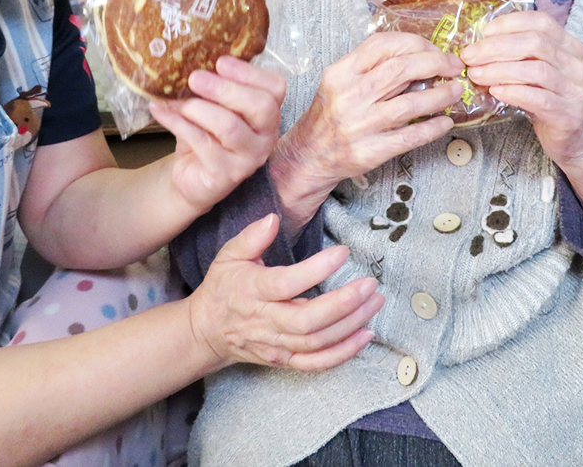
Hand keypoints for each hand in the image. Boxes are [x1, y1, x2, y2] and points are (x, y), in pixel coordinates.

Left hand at [149, 56, 286, 213]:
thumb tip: (191, 56)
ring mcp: (249, 158)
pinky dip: (178, 123)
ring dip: (198, 108)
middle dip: (225, 89)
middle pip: (260, 106)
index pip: (275, 87)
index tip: (220, 62)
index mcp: (268, 112)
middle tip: (195, 78)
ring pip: (230, 127)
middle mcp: (267, 135)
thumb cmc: (206, 133)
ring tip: (175, 100)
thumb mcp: (213, 105)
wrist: (191, 175)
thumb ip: (213, 84)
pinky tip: (160, 111)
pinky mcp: (227, 174)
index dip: (249, 72)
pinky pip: (202, 143)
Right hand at [188, 214, 384, 371]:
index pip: (286, 283)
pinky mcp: (285, 361)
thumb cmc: (223, 288)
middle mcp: (266, 321)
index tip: (342, 252)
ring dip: (351, 325)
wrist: (207, 331)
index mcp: (252, 291)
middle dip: (344, 303)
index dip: (316, 269)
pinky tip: (366, 335)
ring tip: (375, 302)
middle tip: (370, 283)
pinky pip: (317, 363)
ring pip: (317, 342)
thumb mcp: (229, 255)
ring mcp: (276, 345)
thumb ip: (251, 237)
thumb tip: (273, 219)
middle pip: (308, 320)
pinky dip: (344, 353)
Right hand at [270, 33, 462, 233]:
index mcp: (341, 73)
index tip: (434, 50)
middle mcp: (349, 96)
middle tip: (453, 67)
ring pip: (410, 104)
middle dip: (435, 63)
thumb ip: (371, 67)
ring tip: (455, 91)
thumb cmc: (330, 114)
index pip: (383, 45)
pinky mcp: (370, 151)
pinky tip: (445, 121)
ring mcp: (360, 125)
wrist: (308, 155)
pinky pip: (409, 137)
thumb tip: (419, 55)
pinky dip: (432, 128)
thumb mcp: (340, 81)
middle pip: (401, 69)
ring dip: (440, 95)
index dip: (416, 44)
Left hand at [461, 11, 582, 222]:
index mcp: (568, 45)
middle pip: (535, 43)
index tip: (483, 33)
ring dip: (500, 70)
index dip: (509, 24)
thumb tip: (477, 45)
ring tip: (476, 74)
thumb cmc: (548, 98)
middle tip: (469, 56)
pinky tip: (495, 91)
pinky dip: (513, 92)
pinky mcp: (568, 114)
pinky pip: (538, 99)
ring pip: (536, 70)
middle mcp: (575, 64)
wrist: (574, 137)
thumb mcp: (535, 70)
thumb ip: (516, 55)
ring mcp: (574, 90)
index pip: (540, 22)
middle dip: (496, 47)